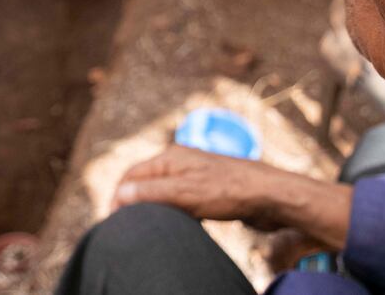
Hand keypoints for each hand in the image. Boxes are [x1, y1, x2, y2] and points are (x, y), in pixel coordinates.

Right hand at [113, 145, 285, 226]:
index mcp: (171, 158)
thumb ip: (151, 193)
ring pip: (163, 192)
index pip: (132, 175)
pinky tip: (176, 225)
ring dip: (153, 208)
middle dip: (133, 201)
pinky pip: (180, 200)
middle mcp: (181, 162)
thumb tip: (119, 194)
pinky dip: (172, 212)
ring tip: (146, 227)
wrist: (271, 195)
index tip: (113, 220)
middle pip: (146, 182)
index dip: (119, 196)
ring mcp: (195, 175)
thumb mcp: (185, 193)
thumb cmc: (230, 191)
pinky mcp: (208, 189)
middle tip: (126, 225)